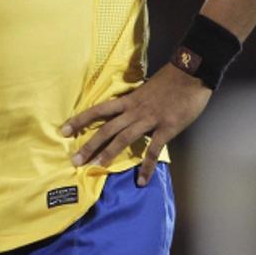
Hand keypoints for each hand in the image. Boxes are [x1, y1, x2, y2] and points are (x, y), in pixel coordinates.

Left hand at [60, 63, 212, 186]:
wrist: (191, 73)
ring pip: (124, 138)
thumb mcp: (148, 89)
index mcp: (130, 99)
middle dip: (89, 145)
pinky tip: (141, 181)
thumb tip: (128, 113)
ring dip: (109, 153)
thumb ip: (137, 102)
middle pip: (107, 128)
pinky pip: (153, 151)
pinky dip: (146, 167)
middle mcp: (135, 110)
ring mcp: (150, 119)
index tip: (63, 130)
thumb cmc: (172, 79)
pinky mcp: (166, 128)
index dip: (81, 120)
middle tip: (74, 160)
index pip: (99, 110)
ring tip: (97, 167)